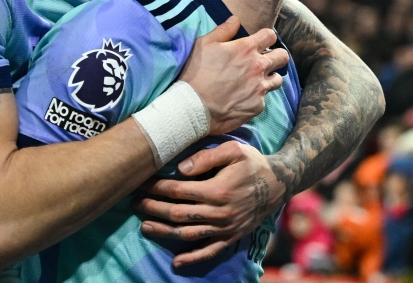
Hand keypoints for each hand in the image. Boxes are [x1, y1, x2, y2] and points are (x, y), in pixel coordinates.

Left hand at [133, 141, 285, 267]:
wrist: (278, 184)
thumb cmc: (253, 163)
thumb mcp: (234, 150)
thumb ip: (206, 157)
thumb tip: (180, 169)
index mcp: (218, 190)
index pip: (179, 190)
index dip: (157, 187)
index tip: (143, 183)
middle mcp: (219, 212)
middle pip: (178, 213)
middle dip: (153, 208)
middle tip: (135, 202)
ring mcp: (225, 227)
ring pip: (188, 234)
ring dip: (163, 232)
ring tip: (144, 226)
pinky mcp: (231, 237)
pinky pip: (209, 251)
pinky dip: (192, 258)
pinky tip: (176, 261)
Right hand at [179, 17, 288, 134]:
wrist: (191, 107)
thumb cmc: (195, 73)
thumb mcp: (204, 44)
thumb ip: (224, 30)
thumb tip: (236, 19)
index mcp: (246, 49)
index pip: (270, 36)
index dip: (266, 38)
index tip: (261, 43)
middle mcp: (258, 67)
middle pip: (283, 56)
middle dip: (276, 56)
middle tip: (266, 60)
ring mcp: (260, 88)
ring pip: (278, 80)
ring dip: (269, 78)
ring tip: (256, 81)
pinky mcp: (258, 106)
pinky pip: (264, 99)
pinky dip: (256, 98)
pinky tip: (243, 99)